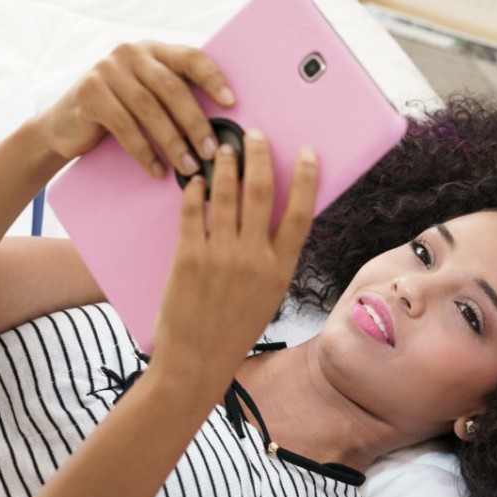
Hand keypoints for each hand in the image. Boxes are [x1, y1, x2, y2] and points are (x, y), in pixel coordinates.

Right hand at [35, 41, 234, 176]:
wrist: (66, 126)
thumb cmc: (121, 113)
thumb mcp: (150, 97)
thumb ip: (177, 98)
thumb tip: (224, 125)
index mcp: (154, 51)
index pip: (190, 57)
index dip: (213, 78)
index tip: (231, 103)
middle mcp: (131, 53)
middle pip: (172, 87)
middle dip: (195, 122)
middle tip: (212, 152)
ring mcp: (107, 69)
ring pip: (149, 108)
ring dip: (173, 142)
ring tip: (189, 167)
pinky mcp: (89, 92)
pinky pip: (124, 125)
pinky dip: (144, 151)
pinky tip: (158, 169)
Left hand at [149, 129, 317, 396]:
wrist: (197, 361)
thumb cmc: (233, 332)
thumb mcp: (268, 296)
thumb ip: (271, 259)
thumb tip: (270, 220)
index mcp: (280, 269)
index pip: (301, 212)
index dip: (306, 178)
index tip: (306, 153)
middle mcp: (254, 258)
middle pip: (262, 192)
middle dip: (259, 157)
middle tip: (254, 136)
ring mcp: (221, 256)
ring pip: (227, 194)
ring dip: (226, 165)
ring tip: (223, 148)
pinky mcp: (189, 256)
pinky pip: (193, 211)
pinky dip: (195, 190)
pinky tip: (196, 180)